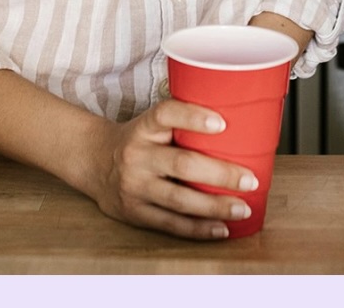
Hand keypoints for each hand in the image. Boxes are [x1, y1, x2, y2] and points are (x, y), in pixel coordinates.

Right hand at [83, 99, 260, 239]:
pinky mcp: (135, 212)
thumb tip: (240, 121)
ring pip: (179, 199)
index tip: (221, 123)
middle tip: (250, 180)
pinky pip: (170, 224)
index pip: (166, 114)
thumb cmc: (138, 139)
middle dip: (220, 174)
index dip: (193, 117)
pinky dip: (198, 229)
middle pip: (182, 164)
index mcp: (144, 127)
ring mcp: (135, 186)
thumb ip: (182, 122)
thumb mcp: (152, 122)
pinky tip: (222, 228)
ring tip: (243, 209)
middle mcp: (137, 155)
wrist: (94, 161)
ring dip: (215, 207)